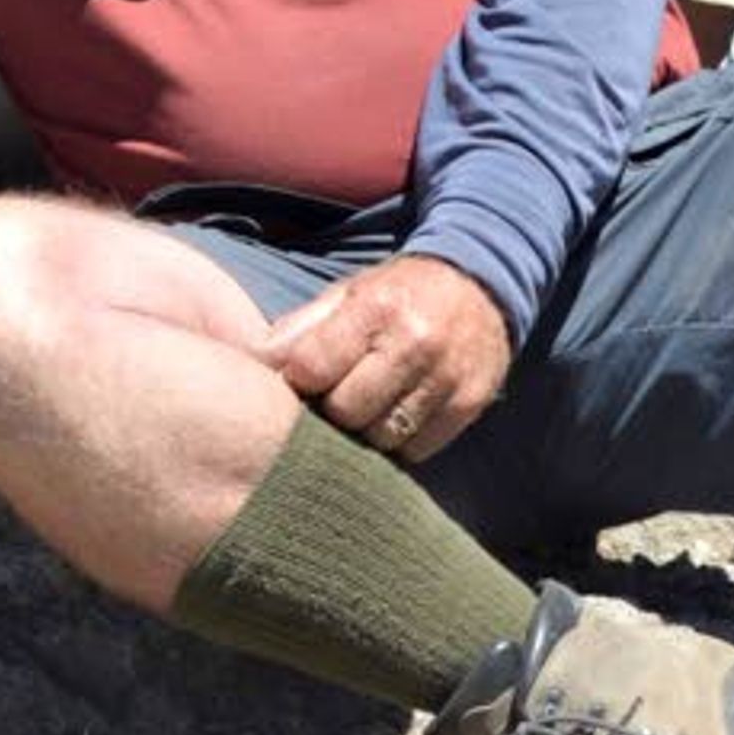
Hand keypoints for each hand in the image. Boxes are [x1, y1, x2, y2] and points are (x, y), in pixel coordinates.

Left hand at [255, 255, 511, 463]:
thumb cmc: (397, 295)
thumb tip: (253, 365)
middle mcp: (417, 341)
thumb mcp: (347, 294)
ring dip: (366, 432)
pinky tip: (396, 416)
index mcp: (377, 307)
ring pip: (382, 438)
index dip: (299, 383)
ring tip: (366, 409)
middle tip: (336, 398)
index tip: (304, 380)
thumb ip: (299, 329)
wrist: (480, 285)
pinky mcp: (471, 402)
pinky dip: (401, 442)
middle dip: (333, 412)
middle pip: (347, 412)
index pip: (312, 370)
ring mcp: (448, 375)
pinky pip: (418, 449)